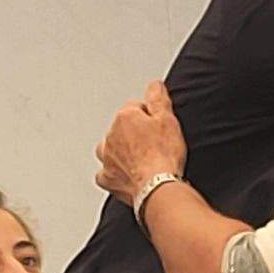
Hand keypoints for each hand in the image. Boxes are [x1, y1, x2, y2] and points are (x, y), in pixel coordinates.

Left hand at [95, 81, 187, 206]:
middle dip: (134, 133)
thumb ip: (158, 97)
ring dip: (118, 151)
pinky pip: (105, 173)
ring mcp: (107, 159)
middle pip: (121, 128)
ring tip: (137, 158)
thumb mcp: (168, 119)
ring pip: (108, 149)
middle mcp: (111, 136)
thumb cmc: (163, 155)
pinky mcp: (108, 179)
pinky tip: (125, 175)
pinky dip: (113, 173)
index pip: (135, 107)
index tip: (159, 126)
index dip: (150, 115)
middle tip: (153, 144)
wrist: (158, 187)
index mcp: (125, 118)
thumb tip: (153, 85)